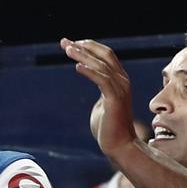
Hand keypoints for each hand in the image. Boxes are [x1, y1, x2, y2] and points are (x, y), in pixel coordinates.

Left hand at [60, 37, 138, 155]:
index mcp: (119, 80)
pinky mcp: (115, 99)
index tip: (70, 43)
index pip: (106, 56)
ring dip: (83, 56)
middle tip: (64, 42)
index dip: (89, 47)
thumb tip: (94, 83)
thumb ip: (100, 91)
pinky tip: (78, 67)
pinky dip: (90, 72)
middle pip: (104, 55)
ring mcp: (120, 89)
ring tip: (67, 49)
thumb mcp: (102, 103)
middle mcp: (122, 81)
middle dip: (84, 47)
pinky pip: (103, 81)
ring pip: (101, 66)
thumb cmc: (108, 127)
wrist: (119, 145)